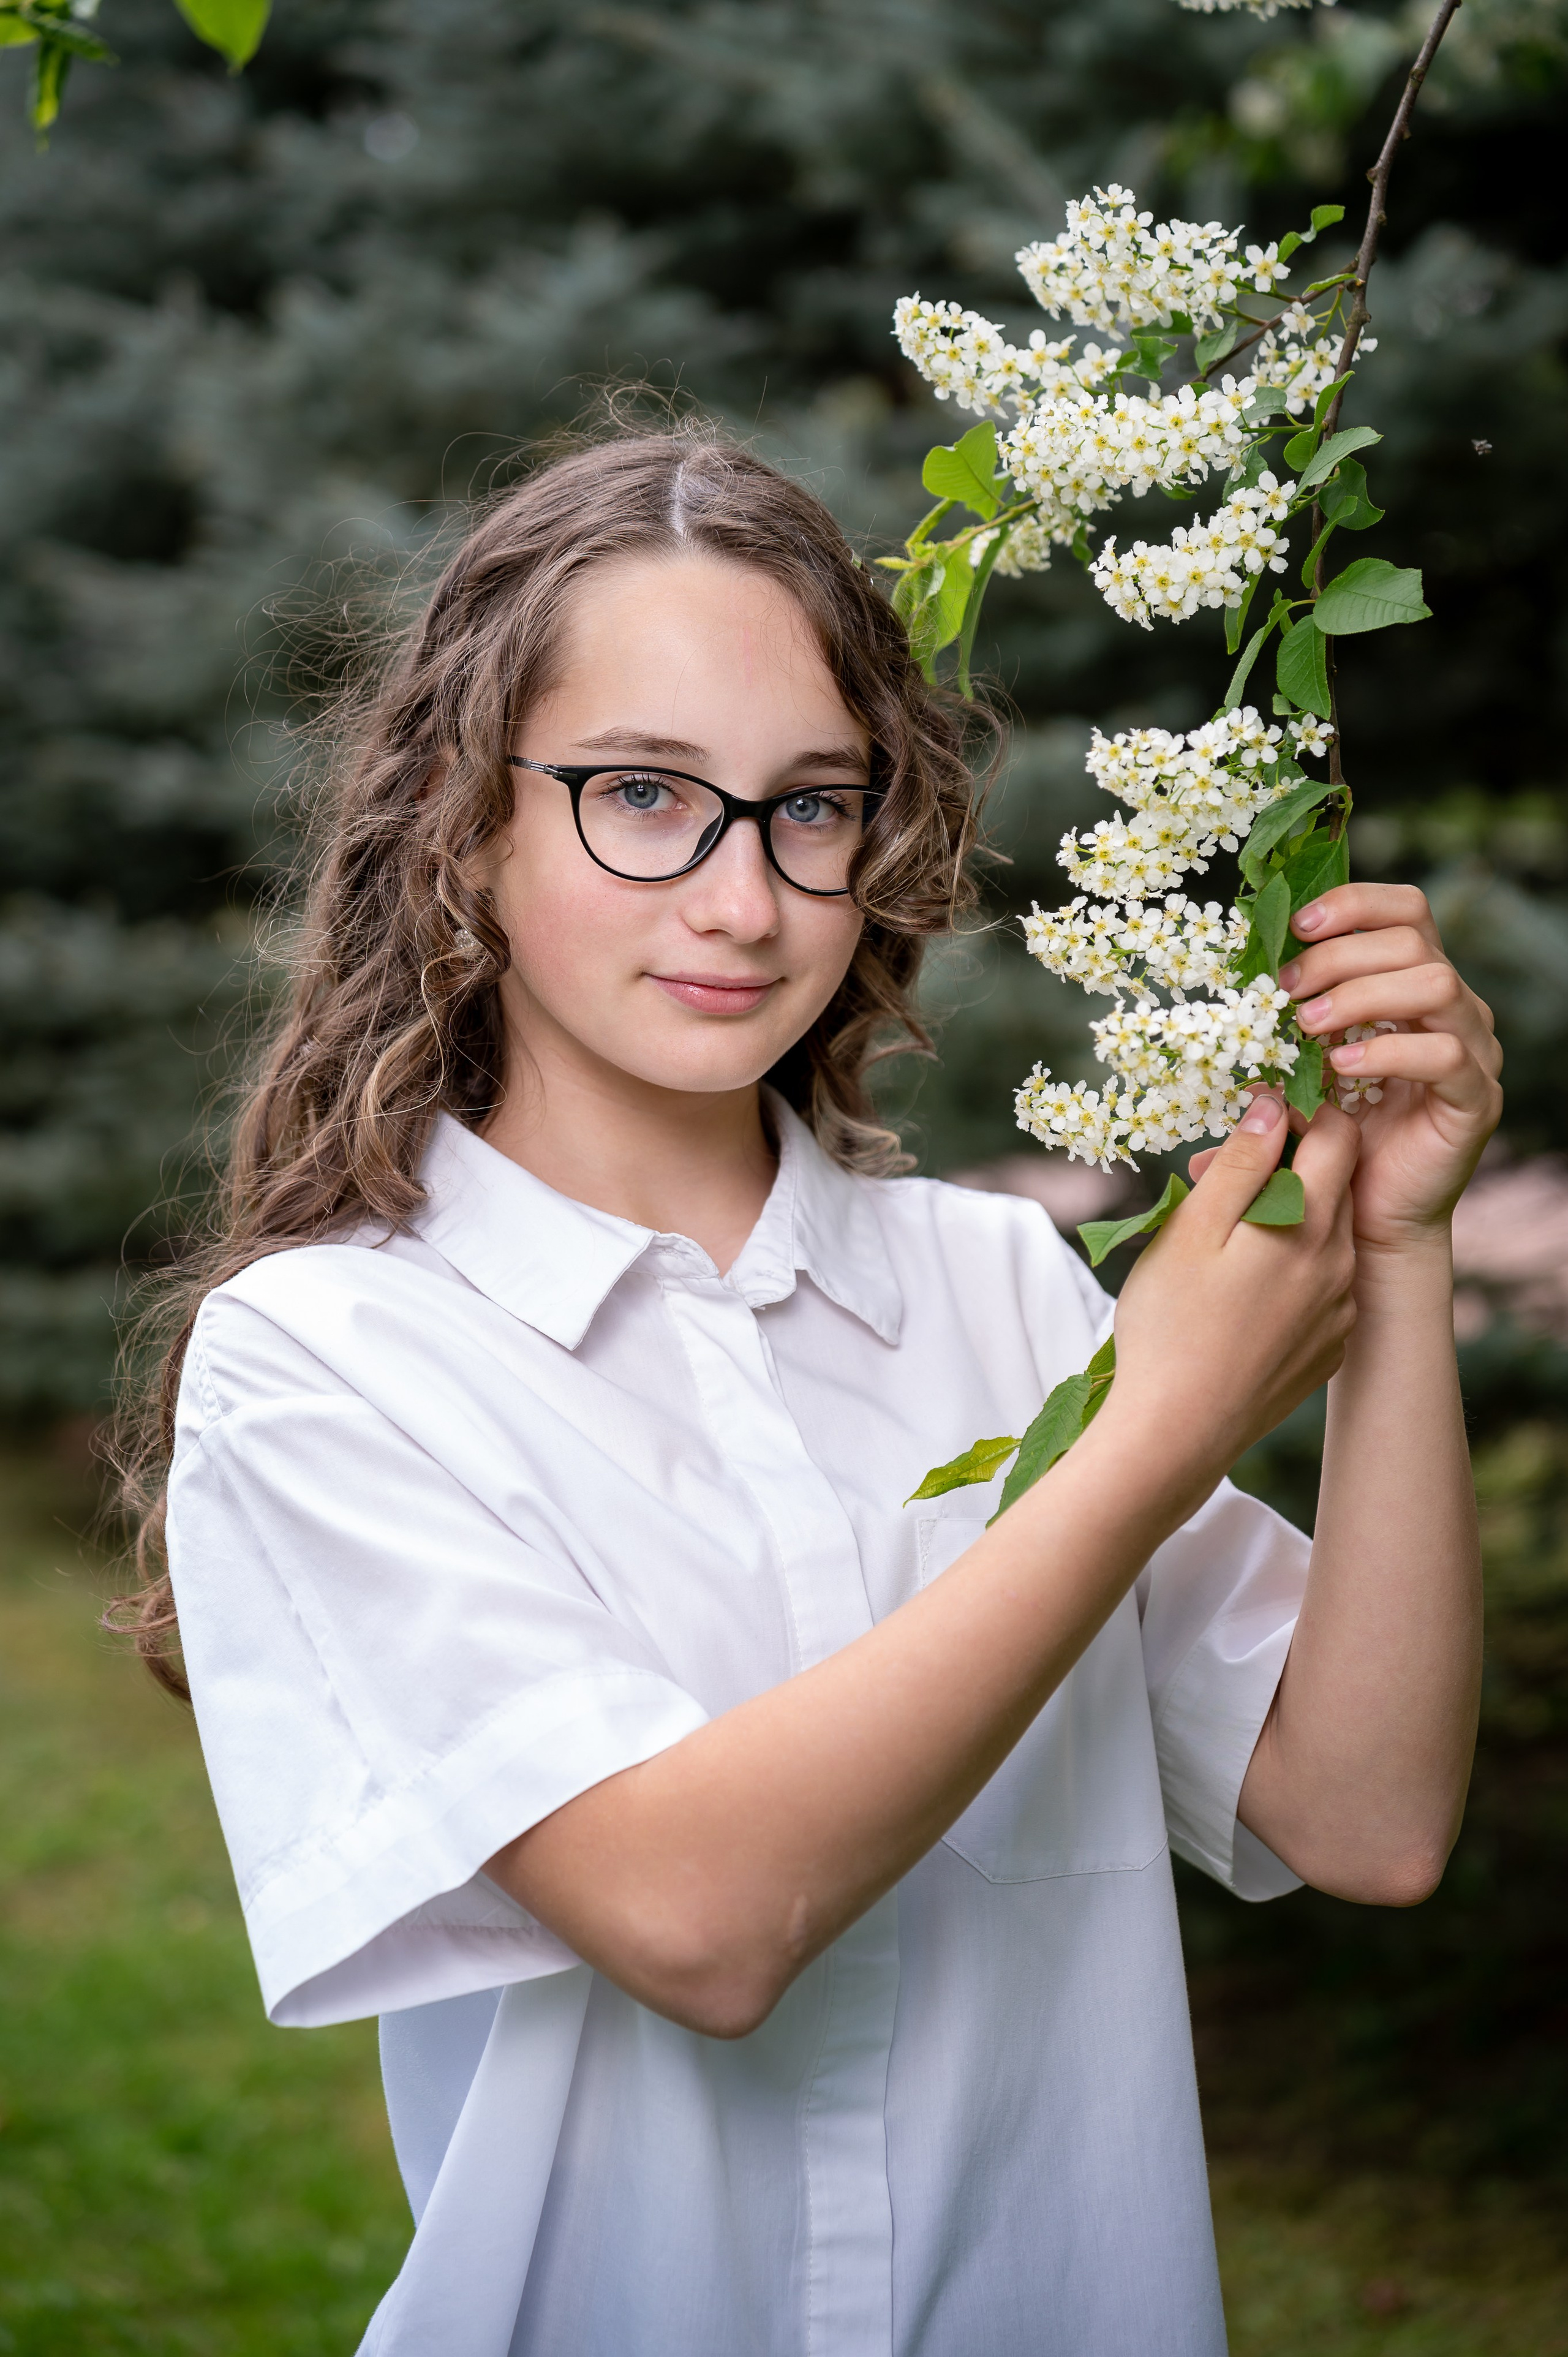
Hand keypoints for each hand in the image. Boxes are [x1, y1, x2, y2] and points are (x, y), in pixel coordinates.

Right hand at [1108, 1090, 1359, 1496]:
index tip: (1256, 1114)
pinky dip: (1291, 1267)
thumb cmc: (1170, 1327)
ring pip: (1327, 1235)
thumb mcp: (1192, 1229)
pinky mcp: (1328, 1348)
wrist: (1176, 1434)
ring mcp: (1339, 1312)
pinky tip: (1242, 1289)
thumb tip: (1274, 1108)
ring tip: (1222, 1237)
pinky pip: (1322, 1286)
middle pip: (1336, 1183)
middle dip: (1286, 1163)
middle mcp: (1340, 1266)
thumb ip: (1241, 1163)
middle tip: (1219, 1175)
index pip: (1337, 1136)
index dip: (1301, 1110)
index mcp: (1310, 1227)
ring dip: (1287, 1216)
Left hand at [1278, 883, 1502, 1252]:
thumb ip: (1280, 1024)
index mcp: (1412, 983)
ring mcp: (1472, 1049)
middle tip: (1284, 990)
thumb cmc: (1329, 1134)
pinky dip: (1387, 1052)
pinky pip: (1445, 1053)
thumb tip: (1231, 987)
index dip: (1352, 904)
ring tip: (1307, 1028)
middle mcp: (1452, 1007)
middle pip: (1411, 940)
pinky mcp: (1475, 1098)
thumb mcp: (1298, 1066)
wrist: (1362, 1216)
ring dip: (1361, 995)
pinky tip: (1341, 1068)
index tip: (1295, 926)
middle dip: (1338, 956)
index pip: (1405, 910)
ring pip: (1436, 983)